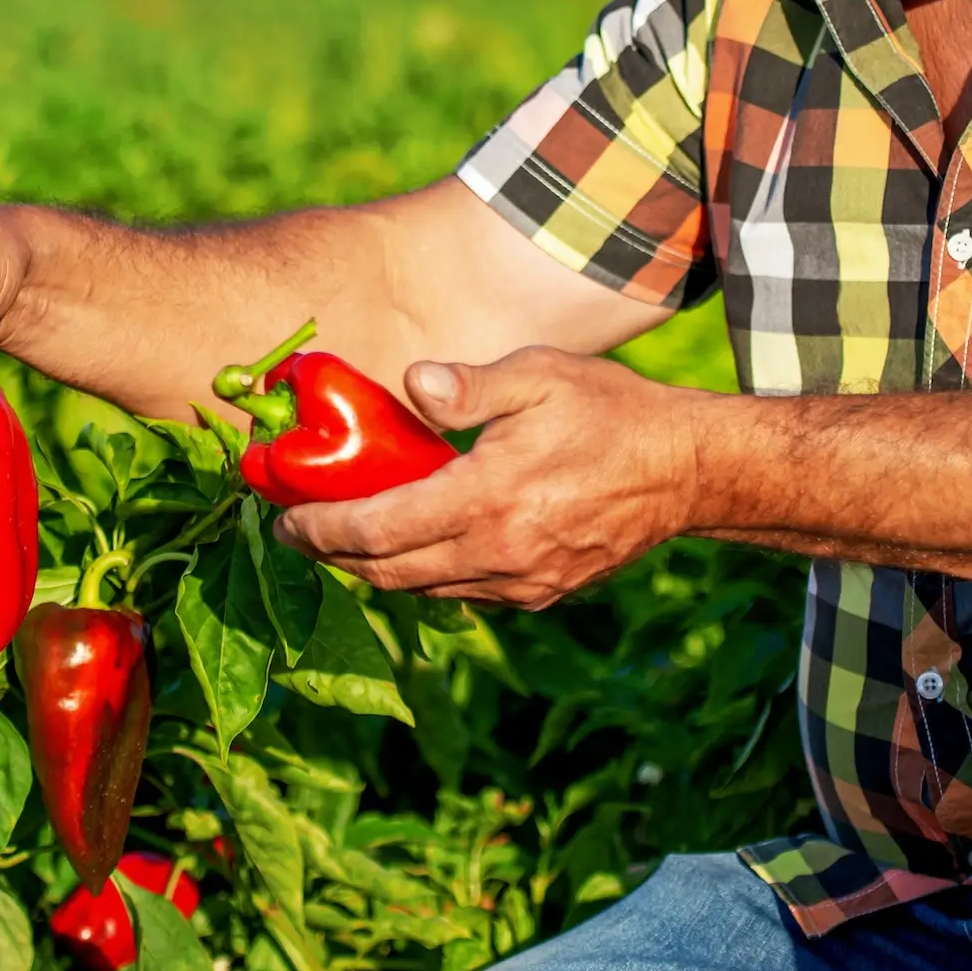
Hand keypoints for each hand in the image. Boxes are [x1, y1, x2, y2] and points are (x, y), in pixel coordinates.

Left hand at [274, 347, 708, 609]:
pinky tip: (416, 544)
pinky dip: (426, 574)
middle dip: (335, 555)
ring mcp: (521, 583)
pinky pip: (463, 592)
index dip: (319, 530)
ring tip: (348, 535)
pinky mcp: (541, 593)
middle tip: (301, 529)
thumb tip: (411, 384)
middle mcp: (498, 555)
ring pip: (423, 590)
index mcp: (486, 500)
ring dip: (378, 568)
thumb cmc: (610, 411)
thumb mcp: (540, 376)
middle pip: (387, 573)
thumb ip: (470, 386)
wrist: (686, 470)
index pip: (376, 531)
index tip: (285, 519)